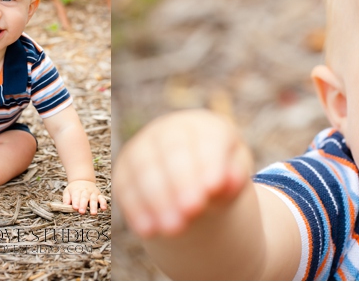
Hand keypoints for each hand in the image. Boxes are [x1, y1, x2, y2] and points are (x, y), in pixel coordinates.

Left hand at [63, 180, 107, 214]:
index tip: (75, 208)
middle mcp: (85, 191)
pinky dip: (103, 203)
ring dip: (94, 206)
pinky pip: (102, 199)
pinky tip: (104, 209)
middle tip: (82, 212)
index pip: (76, 196)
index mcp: (77, 190)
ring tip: (93, 213)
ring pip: (93, 199)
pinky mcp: (98, 195)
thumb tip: (65, 205)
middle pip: (85, 198)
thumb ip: (66, 198)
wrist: (83, 180)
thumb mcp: (67, 191)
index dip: (76, 202)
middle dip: (84, 205)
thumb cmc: (74, 188)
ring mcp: (93, 193)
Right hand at [116, 109, 252, 238]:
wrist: (190, 178)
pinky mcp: (124, 170)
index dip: (209, 162)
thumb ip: (234, 177)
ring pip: (145, 168)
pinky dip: (137, 210)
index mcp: (204, 126)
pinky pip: (126, 186)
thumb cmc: (218, 175)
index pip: (207, 139)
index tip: (214, 188)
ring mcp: (143, 147)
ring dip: (158, 200)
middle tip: (192, 211)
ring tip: (173, 228)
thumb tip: (226, 183)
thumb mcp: (233, 176)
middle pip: (173, 151)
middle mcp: (169, 130)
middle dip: (182, 182)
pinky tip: (149, 231)